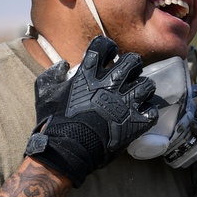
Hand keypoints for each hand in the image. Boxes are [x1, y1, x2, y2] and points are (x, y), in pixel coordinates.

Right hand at [25, 35, 158, 186]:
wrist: (68, 151)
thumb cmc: (55, 123)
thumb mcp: (45, 95)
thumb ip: (50, 76)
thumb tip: (62, 64)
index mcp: (89, 75)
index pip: (104, 46)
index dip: (109, 48)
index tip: (109, 56)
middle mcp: (110, 84)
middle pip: (133, 61)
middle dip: (133, 65)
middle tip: (129, 75)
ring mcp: (125, 103)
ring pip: (147, 84)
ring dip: (144, 88)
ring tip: (138, 95)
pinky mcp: (136, 122)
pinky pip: (152, 110)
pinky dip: (149, 112)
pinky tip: (143, 115)